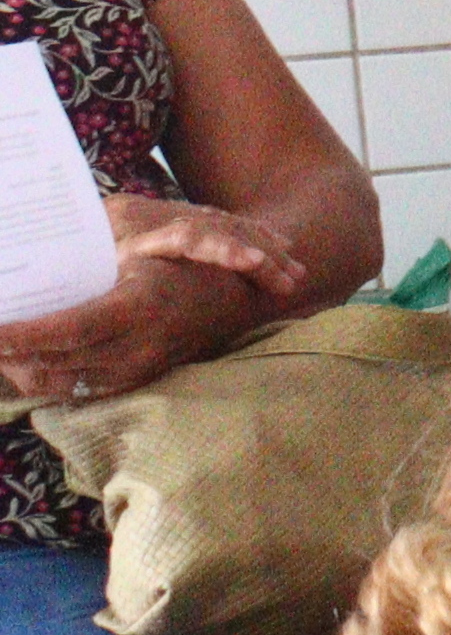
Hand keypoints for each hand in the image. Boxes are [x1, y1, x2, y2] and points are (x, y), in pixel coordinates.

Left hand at [0, 198, 297, 403]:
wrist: (243, 295)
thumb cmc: (189, 258)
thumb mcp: (145, 243)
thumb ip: (96, 254)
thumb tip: (40, 262)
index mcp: (139, 306)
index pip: (66, 330)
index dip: (22, 334)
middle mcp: (141, 345)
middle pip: (59, 363)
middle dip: (11, 356)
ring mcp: (142, 367)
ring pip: (67, 384)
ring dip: (25, 373)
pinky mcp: (141, 378)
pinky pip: (85, 391)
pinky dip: (50, 382)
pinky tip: (27, 369)